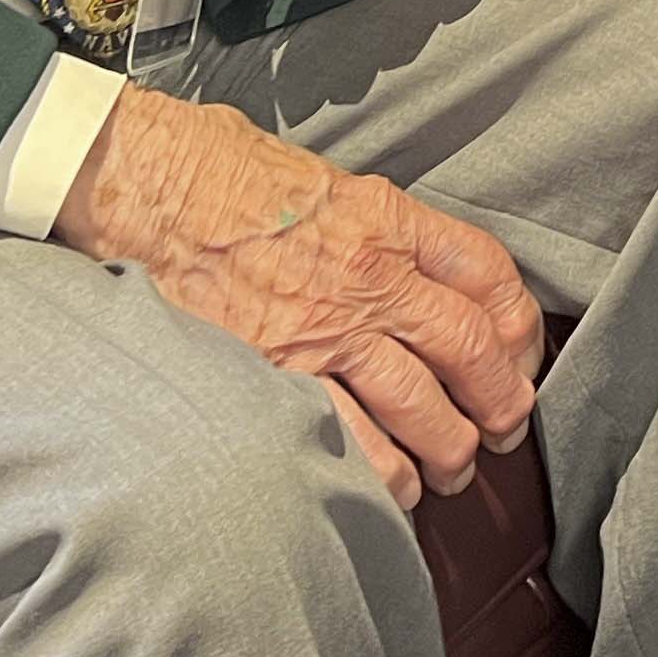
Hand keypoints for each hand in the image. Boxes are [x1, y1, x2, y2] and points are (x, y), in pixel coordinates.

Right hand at [52, 86, 545, 507]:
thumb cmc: (214, 165)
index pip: (487, 274)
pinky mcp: (274, 375)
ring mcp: (322, 330)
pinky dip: (382, 479)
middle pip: (470, 351)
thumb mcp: (317, 174)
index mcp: (386, 217)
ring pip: (422, 408)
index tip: (519, 355)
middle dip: (500, 403)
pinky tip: (392, 491)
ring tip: (452, 471)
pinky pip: (351, 444)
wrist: (138, 179)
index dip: (518, 326)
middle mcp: (368, 275)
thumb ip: (370, 220)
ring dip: (449, 451)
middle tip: (504, 430)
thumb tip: (405, 257)